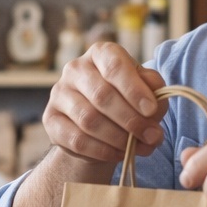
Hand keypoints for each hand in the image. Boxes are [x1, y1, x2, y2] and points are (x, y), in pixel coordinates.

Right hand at [45, 42, 166, 164]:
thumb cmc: (126, 100)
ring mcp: (59, 93)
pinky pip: (77, 139)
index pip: (115, 65)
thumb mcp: (145, 89)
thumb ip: (153, 90)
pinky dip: (102, 150)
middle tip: (152, 137)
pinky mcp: (51, 119)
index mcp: (101, 53)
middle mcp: (76, 68)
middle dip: (131, 119)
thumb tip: (156, 103)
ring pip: (89, 119)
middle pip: (102, 95)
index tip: (152, 110)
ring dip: (119, 138)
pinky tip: (119, 154)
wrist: (98, 126)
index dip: (134, 89)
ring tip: (138, 148)